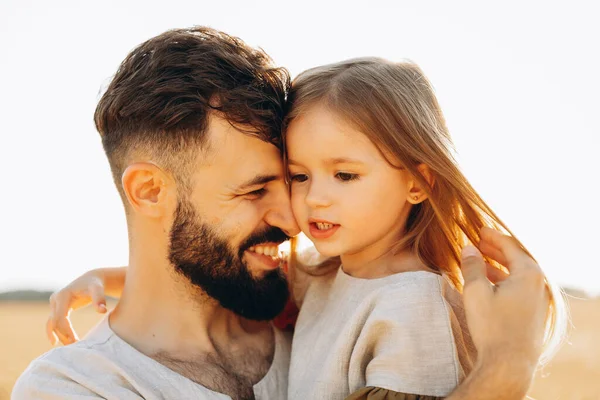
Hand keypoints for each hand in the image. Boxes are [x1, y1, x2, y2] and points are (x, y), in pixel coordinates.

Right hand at [46, 272, 107, 345]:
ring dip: (59, 335)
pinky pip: (53, 322)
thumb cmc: (95, 284)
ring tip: (70, 346)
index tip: (75, 340)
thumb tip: (102, 311)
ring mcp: (55, 304)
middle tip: (74, 346)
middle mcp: (55, 300)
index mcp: (62, 296)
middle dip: (63, 334)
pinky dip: (55, 332)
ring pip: (52, 324)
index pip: (60, 317)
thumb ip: (99, 298)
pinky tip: (57, 342)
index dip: (66, 330)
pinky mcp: (58, 308)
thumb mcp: (98, 289)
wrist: (92, 279)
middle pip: (54, 322)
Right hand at [461, 227, 548, 386]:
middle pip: (518, 258)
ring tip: (481, 262)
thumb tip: (468, 248)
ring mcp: (540, 300)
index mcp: (529, 273)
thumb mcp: (475, 291)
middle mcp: (540, 284)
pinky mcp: (535, 314)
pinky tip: (490, 284)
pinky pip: (521, 288)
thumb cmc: (492, 326)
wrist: (508, 364)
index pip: (510, 245)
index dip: (493, 236)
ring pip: (519, 274)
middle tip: (479, 242)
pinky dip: (505, 280)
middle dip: (497, 249)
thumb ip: (472, 265)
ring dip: (500, 265)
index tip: (479, 230)